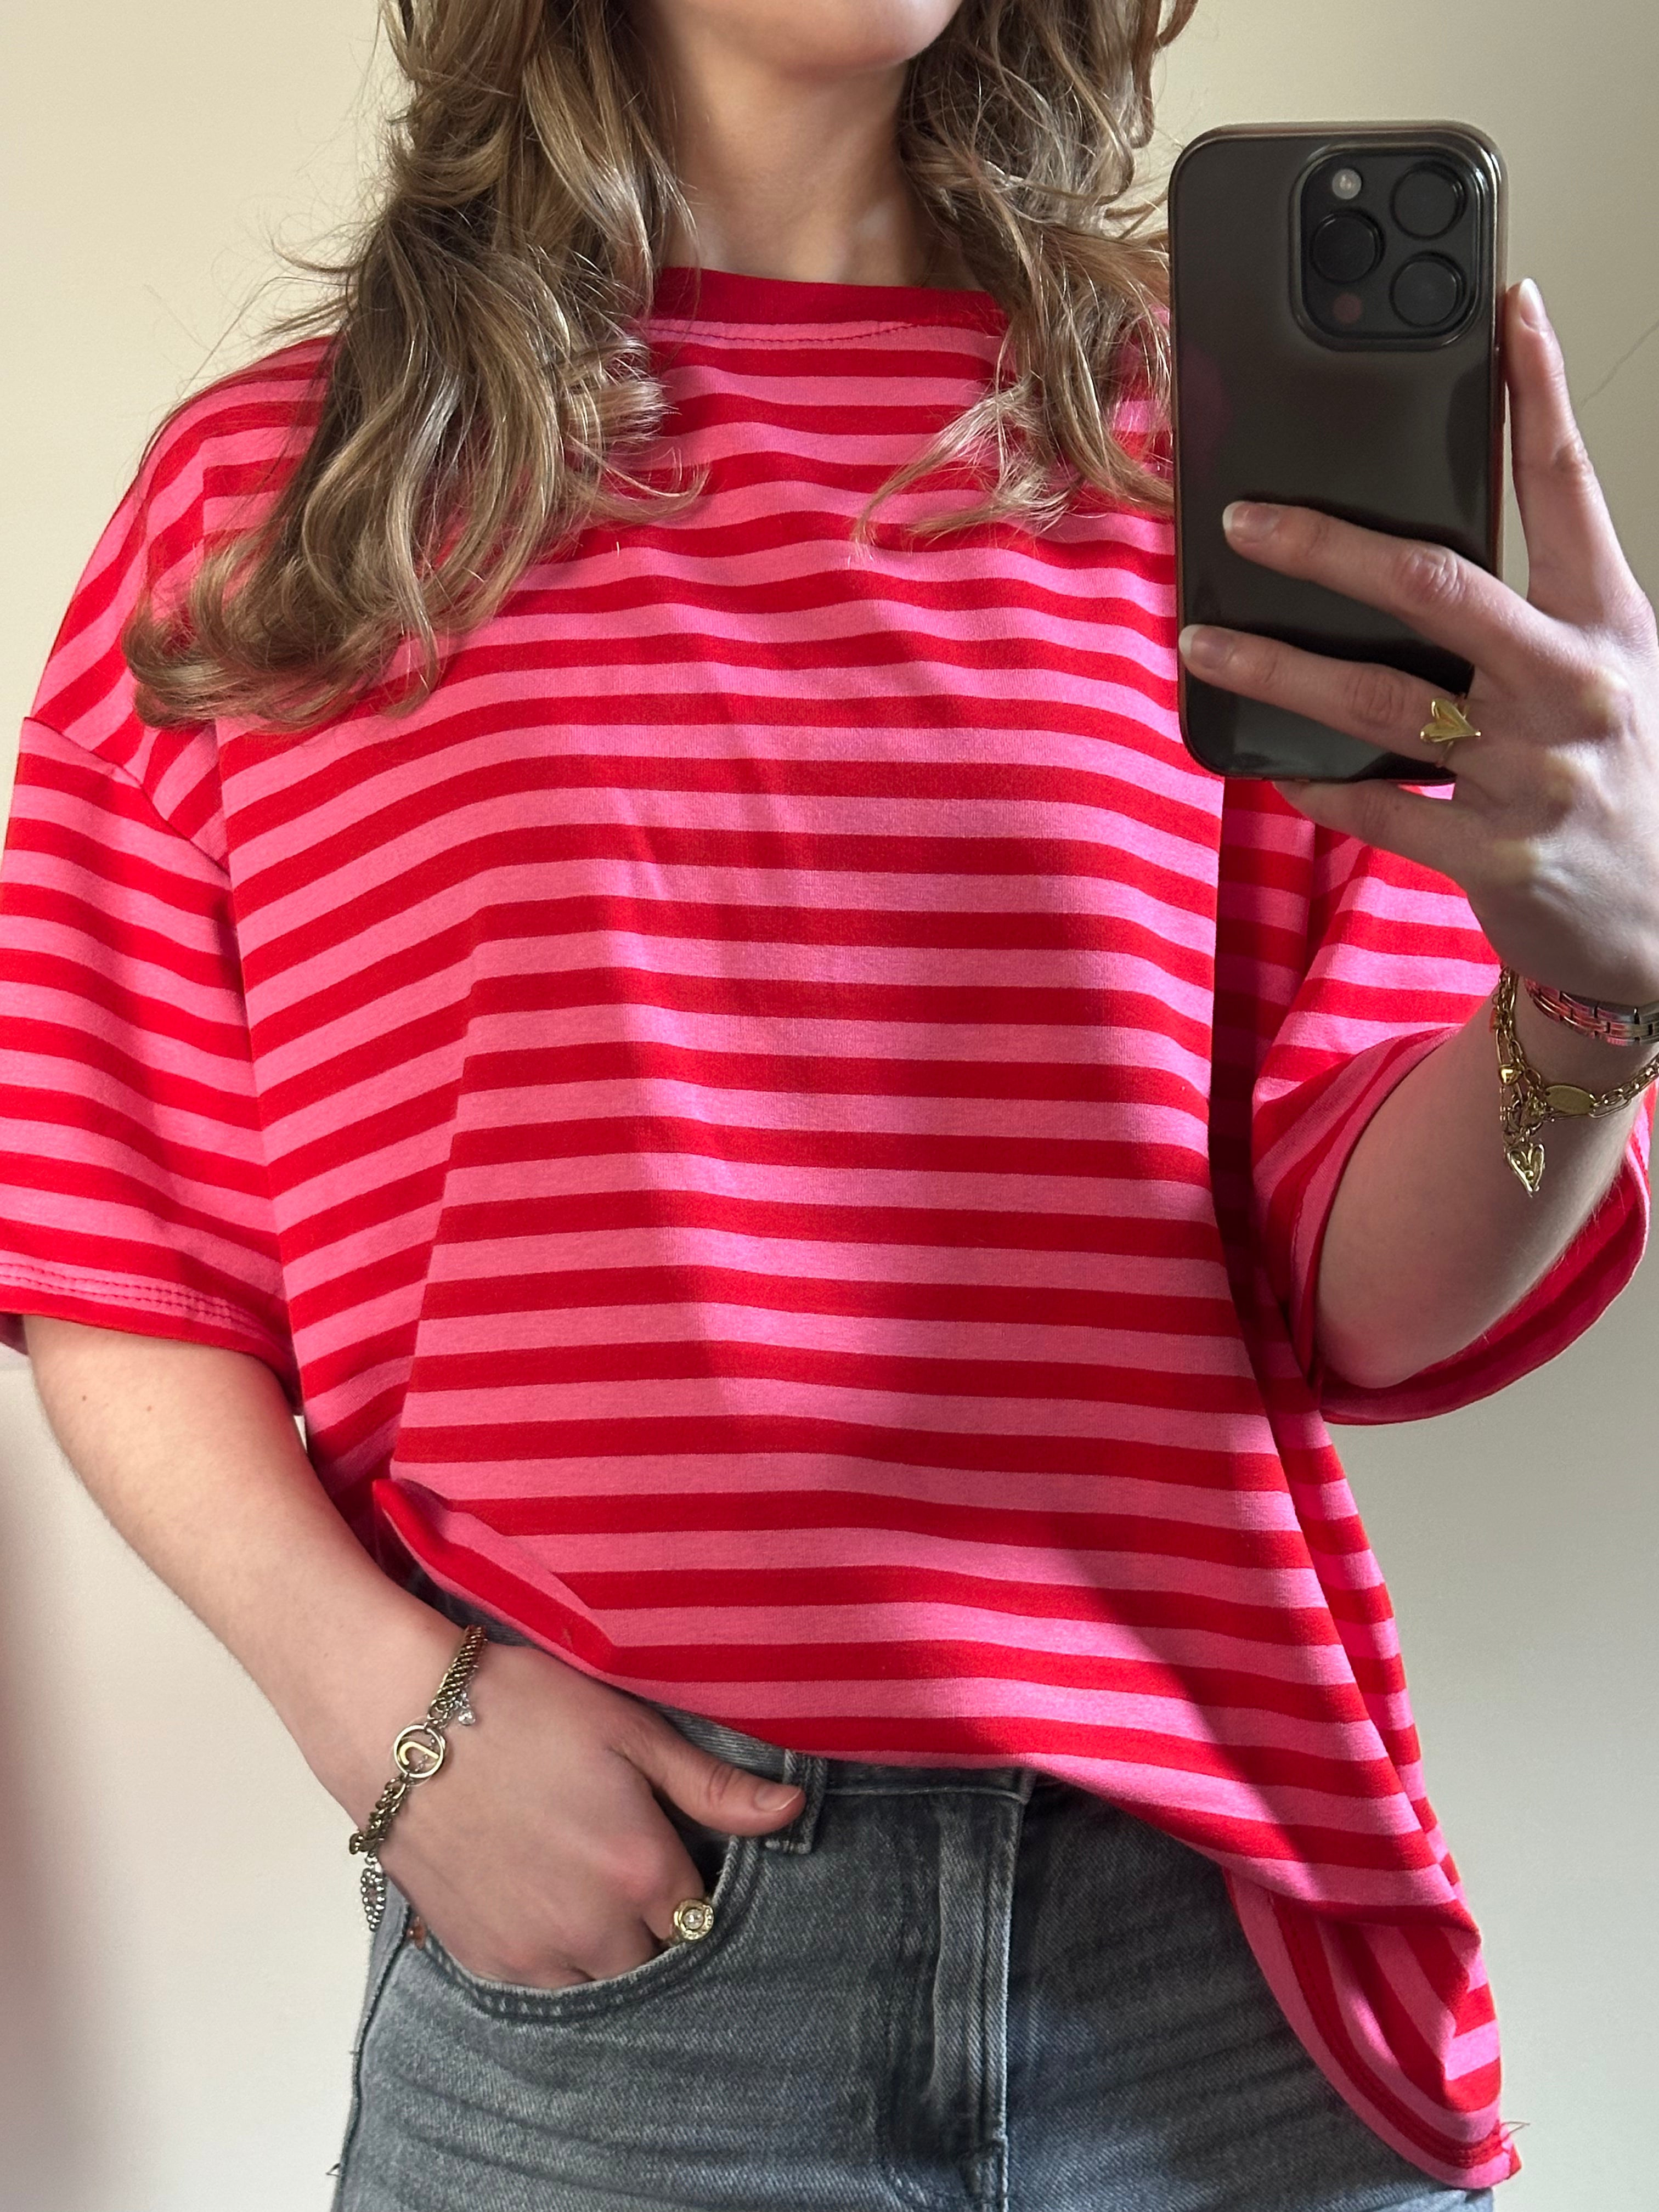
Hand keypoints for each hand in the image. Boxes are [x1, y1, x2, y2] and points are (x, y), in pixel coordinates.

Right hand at [349, 1617, 803, 1989]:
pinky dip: (548, 1958)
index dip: (689, 1887)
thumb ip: (712, 1786)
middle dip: (648, 1923)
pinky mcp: (480, 1959)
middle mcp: (593, 1929)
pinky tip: (535, 1899)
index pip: (698, 1918)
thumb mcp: (628, 1730)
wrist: (402, 1724)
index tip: (670, 1853)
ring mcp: (532, 1953)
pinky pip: (538, 1986)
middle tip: (620, 1865)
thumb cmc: (521, 1710)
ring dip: (600, 1948)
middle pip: (650, 1959)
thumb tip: (793, 1809)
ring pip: (595, 1983)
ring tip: (579, 1885)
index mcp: (640, 1870)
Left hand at [1177, 279, 1658, 1010]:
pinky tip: (1272, 763)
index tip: (1506, 312)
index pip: (1568, 487)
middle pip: (1438, 585)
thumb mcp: (1600, 674)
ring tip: (1205, 641)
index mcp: (1609, 623)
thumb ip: (1528, 617)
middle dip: (1330, 545)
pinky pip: (1381, 806)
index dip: (1539, 392)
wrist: (1655, 922)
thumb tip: (1401, 555)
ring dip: (1279, 667)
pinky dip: (1319, 782)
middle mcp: (1575, 685)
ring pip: (1381, 699)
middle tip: (1245, 519)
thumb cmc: (1613, 778)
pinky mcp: (1495, 851)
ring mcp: (1533, 772)